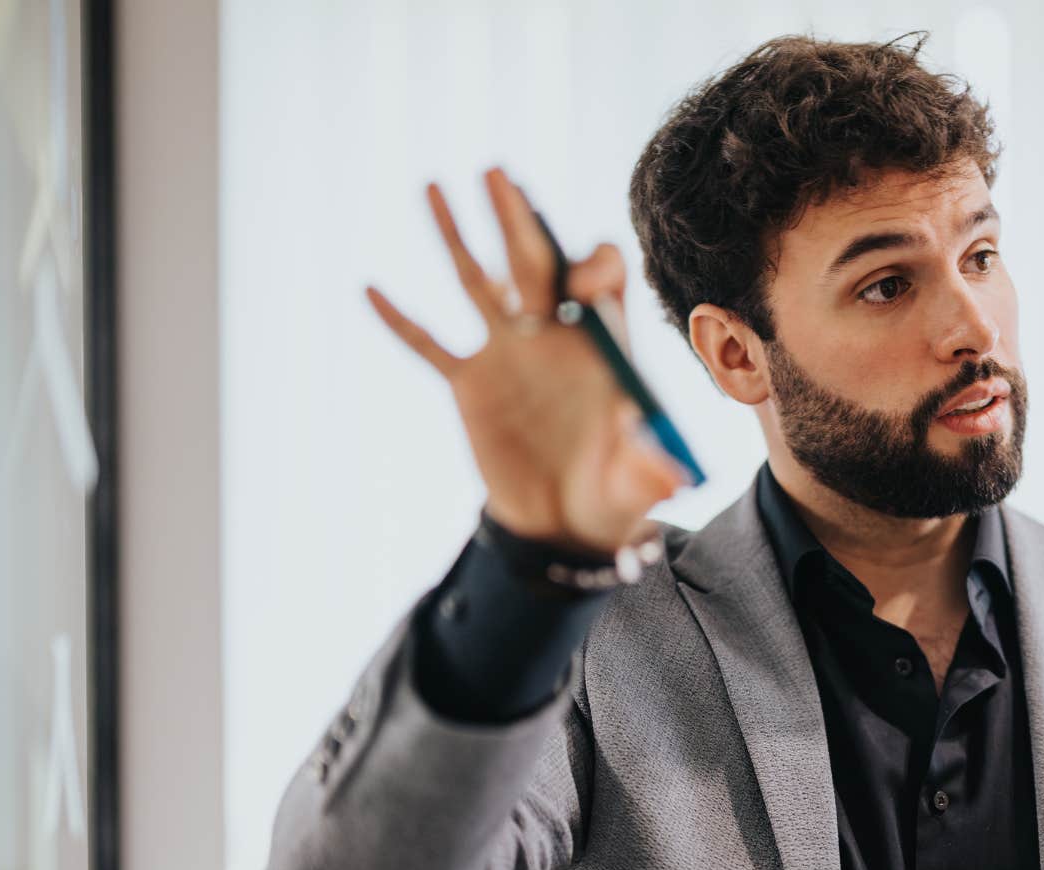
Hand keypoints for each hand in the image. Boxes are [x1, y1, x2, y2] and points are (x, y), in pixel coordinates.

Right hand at [364, 166, 690, 553]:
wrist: (564, 520)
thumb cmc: (612, 492)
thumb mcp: (634, 483)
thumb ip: (649, 470)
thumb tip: (672, 474)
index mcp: (603, 344)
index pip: (601, 282)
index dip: (592, 268)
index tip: (582, 279)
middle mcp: (553, 335)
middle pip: (534, 263)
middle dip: (517, 219)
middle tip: (499, 174)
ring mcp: (507, 354)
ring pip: (478, 282)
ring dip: (456, 235)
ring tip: (435, 185)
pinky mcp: (470, 384)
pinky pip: (430, 346)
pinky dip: (401, 322)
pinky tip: (372, 292)